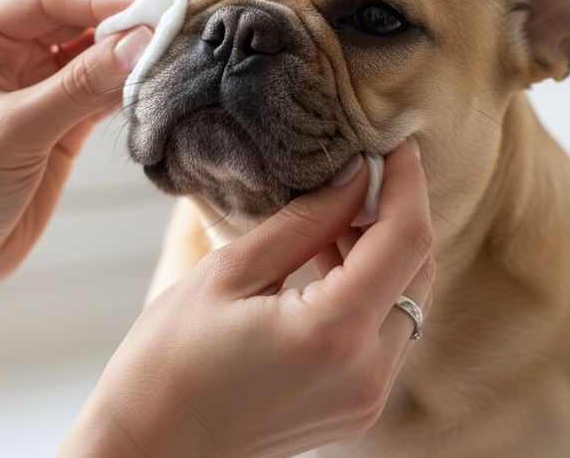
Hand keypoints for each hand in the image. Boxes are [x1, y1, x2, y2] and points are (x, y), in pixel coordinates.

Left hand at [0, 0, 152, 286]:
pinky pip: (103, 89)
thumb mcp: (17, 130)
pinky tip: (151, 90)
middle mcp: (5, 50)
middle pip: (78, 19)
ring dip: (129, 59)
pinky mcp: (60, 118)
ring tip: (167, 64)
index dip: (100, 2)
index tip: (149, 14)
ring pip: (96, 53)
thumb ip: (81, 85)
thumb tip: (141, 42)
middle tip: (169, 38)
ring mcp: (35, 84)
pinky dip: (127, 89)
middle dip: (122, 28)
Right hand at [66, 139, 434, 457]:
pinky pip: (386, 333)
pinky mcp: (356, 408)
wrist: (151, 448)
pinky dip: (371, 290)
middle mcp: (367, 372)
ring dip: (383, 251)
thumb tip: (356, 176)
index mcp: (334, 332)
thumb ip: (304, 221)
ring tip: (333, 214)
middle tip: (361, 171)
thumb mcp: (229, 272)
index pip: (405, 238)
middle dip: (398, 212)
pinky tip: (328, 261)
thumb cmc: (170, 362)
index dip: (408, 181)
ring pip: (408, 301)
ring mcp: (366, 397)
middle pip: (418, 269)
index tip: (396, 142)